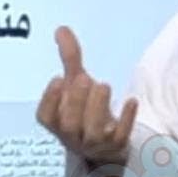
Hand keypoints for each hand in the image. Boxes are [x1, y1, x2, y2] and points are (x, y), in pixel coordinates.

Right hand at [37, 26, 138, 167]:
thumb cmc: (85, 110)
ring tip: (103, 86)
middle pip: (70, 125)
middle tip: (84, 79)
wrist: (105, 146)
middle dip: (75, 102)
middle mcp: (73, 136)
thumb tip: (62, 29)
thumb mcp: (76, 84)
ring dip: (98, 108)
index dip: (50, 100)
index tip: (58, 78)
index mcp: (57, 122)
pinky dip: (126, 120)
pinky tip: (131, 101)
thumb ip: (70, 59)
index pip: (46, 116)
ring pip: (94, 133)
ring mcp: (95, 144)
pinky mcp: (117, 147)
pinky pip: (120, 137)